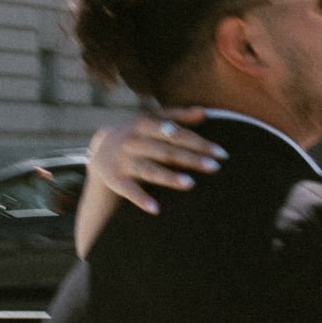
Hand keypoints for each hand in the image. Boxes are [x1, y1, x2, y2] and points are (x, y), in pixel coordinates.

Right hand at [86, 109, 226, 214]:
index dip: (199, 143)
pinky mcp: (115, 179)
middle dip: (191, 159)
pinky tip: (156, 209)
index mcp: (144, 123)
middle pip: (166, 151)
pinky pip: (129, 190)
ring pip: (149, 169)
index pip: (176, 134)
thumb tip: (204, 113)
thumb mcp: (152, 119)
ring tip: (191, 184)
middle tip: (215, 167)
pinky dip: (141, 199)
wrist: (100, 147)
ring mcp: (123, 160)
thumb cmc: (137, 133)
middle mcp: (133, 141)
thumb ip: (177, 116)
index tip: (221, 153)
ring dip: (169, 177)